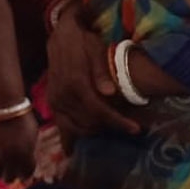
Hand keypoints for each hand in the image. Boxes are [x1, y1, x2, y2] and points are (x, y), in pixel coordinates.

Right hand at [0, 114, 36, 182]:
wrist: (4, 108)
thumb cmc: (22, 120)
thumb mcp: (33, 136)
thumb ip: (30, 151)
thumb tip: (28, 162)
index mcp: (26, 155)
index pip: (26, 174)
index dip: (26, 173)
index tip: (25, 169)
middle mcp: (10, 158)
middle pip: (9, 178)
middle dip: (12, 174)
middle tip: (13, 168)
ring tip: (2, 165)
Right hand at [44, 3, 139, 140]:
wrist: (61, 37)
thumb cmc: (84, 43)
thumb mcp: (97, 50)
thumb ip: (102, 72)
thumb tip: (110, 92)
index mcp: (76, 84)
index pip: (99, 111)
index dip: (118, 122)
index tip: (136, 129)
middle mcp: (63, 96)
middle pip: (90, 122)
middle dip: (111, 127)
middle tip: (129, 127)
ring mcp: (55, 102)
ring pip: (76, 127)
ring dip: (95, 131)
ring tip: (112, 130)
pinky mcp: (52, 103)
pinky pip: (60, 126)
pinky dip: (68, 138)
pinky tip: (72, 151)